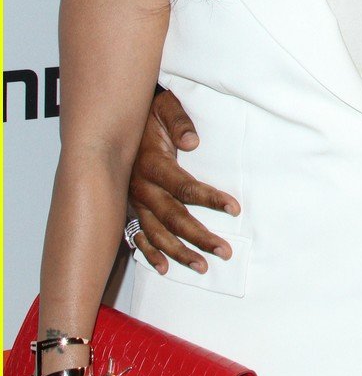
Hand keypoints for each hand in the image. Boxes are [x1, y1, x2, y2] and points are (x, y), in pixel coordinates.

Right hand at [128, 90, 239, 274]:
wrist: (113, 122)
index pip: (185, 187)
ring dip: (179, 253)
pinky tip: (164, 268)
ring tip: (202, 266)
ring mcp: (132, 202)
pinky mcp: (127, 209)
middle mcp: (141, 188)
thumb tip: (193, 141)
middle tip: (224, 251)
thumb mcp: (164, 107)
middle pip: (173, 219)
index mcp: (152, 165)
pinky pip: (137, 236)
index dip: (210, 198)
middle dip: (199, 237)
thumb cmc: (147, 114)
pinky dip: (150, 254)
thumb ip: (179, 122)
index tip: (235, 208)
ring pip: (157, 234)